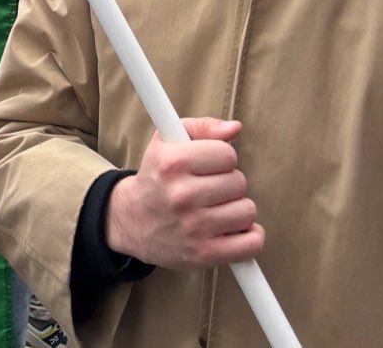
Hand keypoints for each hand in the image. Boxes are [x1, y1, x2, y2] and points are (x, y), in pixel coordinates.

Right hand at [105, 117, 263, 269]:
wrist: (131, 220)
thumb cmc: (156, 176)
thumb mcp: (167, 140)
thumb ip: (203, 127)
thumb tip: (235, 127)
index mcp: (173, 162)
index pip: (228, 154)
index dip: (222, 158)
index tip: (210, 165)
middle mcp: (182, 195)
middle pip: (239, 182)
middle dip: (229, 183)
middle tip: (211, 188)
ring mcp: (193, 227)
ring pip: (247, 211)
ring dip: (238, 209)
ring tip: (218, 208)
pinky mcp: (203, 254)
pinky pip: (250, 243)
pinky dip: (250, 237)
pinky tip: (236, 229)